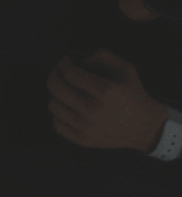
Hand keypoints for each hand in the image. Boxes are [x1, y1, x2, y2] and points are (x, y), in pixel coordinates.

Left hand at [47, 50, 167, 151]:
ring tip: (66, 90)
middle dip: (54, 75)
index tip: (64, 60)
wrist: (143, 126)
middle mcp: (93, 110)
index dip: (63, 64)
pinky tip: (68, 107)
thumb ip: (102, 56)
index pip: (71, 74)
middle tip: (58, 71)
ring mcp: (86, 127)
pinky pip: (57, 123)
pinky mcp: (81, 140)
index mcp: (106, 90)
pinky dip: (60, 113)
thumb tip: (78, 59)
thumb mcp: (125, 68)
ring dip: (57, 95)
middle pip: (56, 89)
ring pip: (53, 105)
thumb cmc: (132, 93)